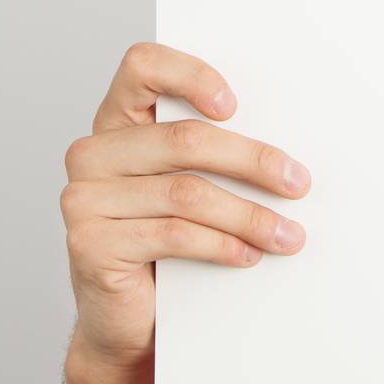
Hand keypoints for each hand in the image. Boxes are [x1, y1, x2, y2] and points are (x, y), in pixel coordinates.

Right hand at [60, 42, 311, 368]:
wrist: (128, 316)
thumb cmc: (168, 243)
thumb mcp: (189, 186)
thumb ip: (214, 155)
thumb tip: (288, 152)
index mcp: (118, 121)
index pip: (143, 67)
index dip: (191, 76)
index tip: (236, 105)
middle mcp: (93, 153)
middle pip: (185, 139)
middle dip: (253, 161)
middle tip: (299, 183)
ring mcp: (84, 199)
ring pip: (186, 193)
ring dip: (249, 216)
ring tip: (288, 234)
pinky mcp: (89, 243)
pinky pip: (173, 235)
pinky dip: (222, 245)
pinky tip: (249, 255)